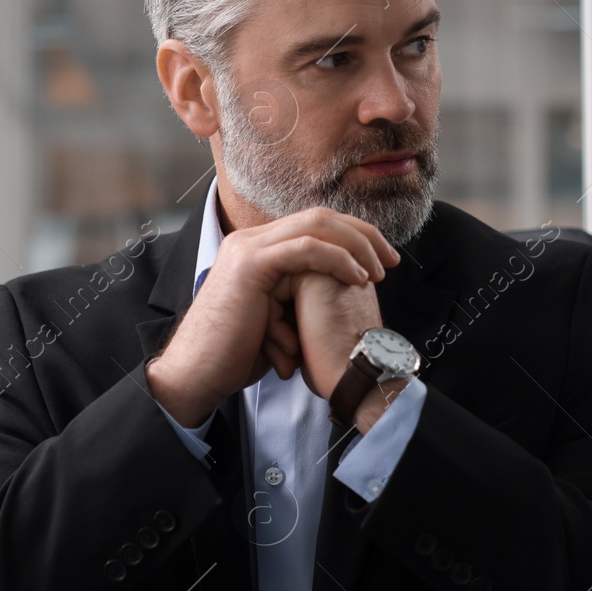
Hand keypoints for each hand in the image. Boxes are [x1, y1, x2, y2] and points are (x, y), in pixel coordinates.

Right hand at [146, 207, 398, 425]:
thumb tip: (339, 294)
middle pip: (321, 216)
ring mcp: (249, 248)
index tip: (383, 260)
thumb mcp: (278, 317)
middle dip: (363, 234)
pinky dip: (338, 259)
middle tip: (392, 260)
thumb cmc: (238, 354)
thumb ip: (301, 296)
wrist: (199, 373)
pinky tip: (357, 277)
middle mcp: (253, 240)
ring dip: (356, 245)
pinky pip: (306, 249)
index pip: (315, 224)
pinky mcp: (251, 265)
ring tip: (379, 271)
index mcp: (259, 248)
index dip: (354, 235)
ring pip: (317, 225)